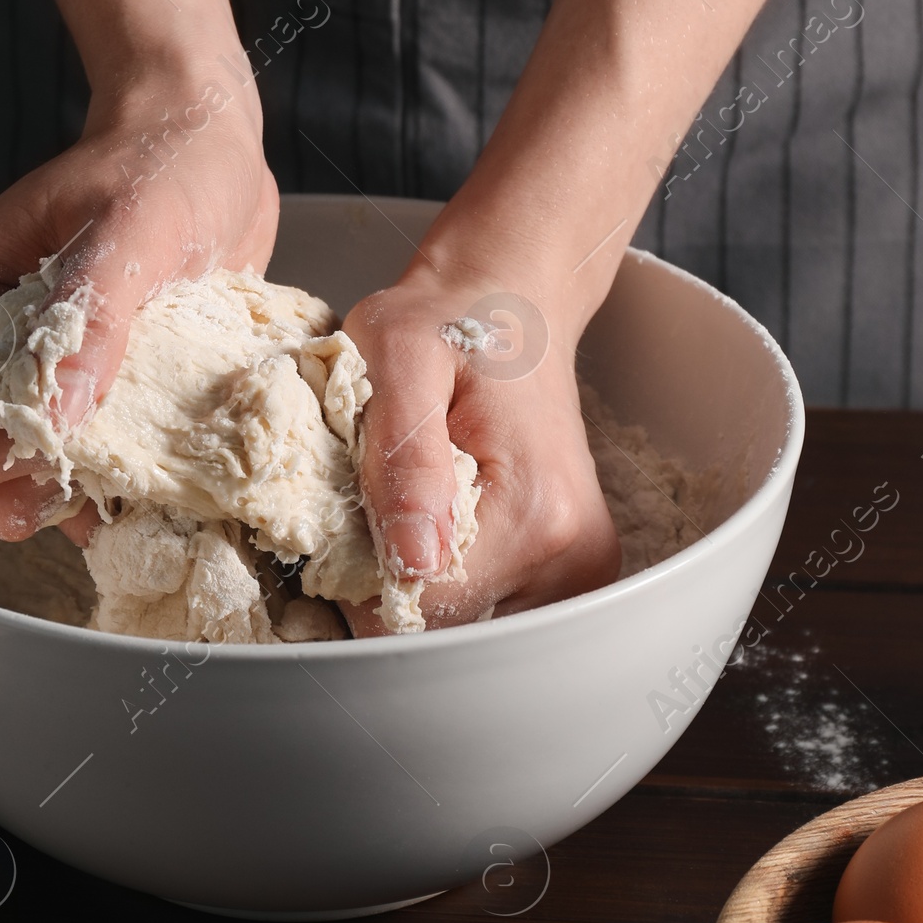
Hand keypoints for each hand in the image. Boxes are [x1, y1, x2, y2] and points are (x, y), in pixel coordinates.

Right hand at [0, 76, 275, 540]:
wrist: (203, 143)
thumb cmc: (161, 164)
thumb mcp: (132, 229)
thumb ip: (91, 317)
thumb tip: (55, 419)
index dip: (24, 459)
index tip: (100, 453)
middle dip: (62, 485)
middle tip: (140, 468)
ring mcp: (23, 375)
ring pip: (36, 478)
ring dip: (98, 490)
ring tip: (163, 473)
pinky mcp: (72, 390)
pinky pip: (82, 464)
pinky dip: (122, 479)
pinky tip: (169, 472)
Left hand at [341, 253, 620, 632]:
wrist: (512, 297)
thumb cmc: (449, 317)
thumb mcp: (399, 356)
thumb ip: (405, 458)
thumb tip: (412, 562)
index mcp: (537, 513)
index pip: (422, 611)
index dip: (360, 578)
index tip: (341, 519)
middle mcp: (573, 556)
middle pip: (446, 625)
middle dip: (390, 579)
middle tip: (376, 500)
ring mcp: (581, 568)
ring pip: (465, 621)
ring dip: (421, 577)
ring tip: (413, 501)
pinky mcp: (573, 567)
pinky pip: (489, 603)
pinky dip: (451, 572)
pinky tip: (440, 517)